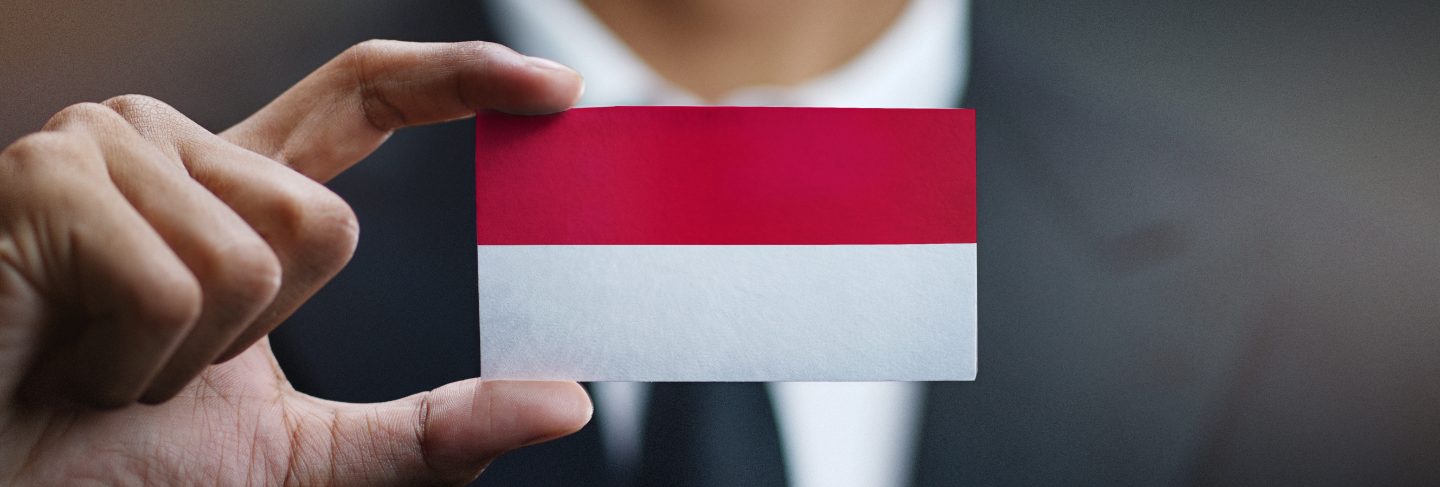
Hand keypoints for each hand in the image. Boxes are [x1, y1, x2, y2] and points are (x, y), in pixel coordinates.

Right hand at [0, 40, 589, 484]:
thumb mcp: (302, 458)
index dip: (459, 80)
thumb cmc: (108, 468)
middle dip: (260, 335)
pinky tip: (63, 358)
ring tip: (100, 361)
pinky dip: (136, 363)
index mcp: (233, 193)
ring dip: (191, 356)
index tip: (555, 90)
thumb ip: (429, 431)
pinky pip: (178, 283)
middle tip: (154, 366)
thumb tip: (563, 404)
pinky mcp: (47, 176)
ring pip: (260, 253)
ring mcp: (105, 149)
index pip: (362, 100)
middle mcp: (173, 148)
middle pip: (328, 221)